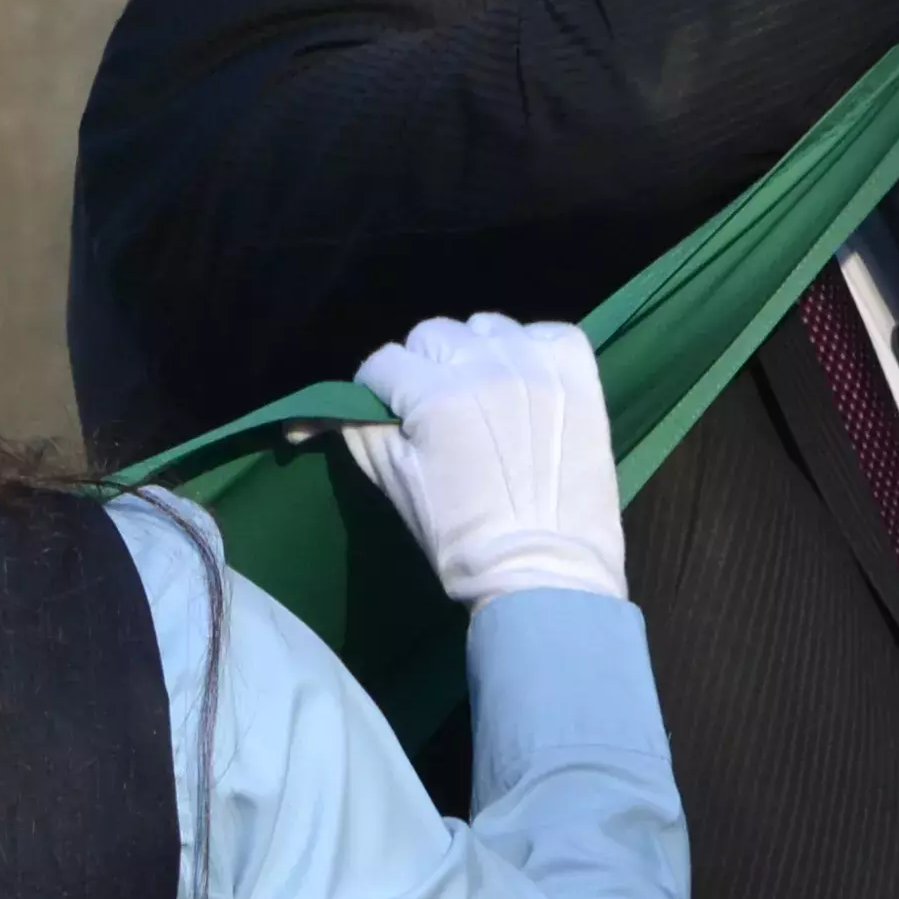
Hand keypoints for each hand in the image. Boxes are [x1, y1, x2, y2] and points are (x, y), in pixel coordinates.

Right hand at [338, 314, 628, 605]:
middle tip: (435, 409)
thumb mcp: (393, 482)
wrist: (541, 570)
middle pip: (433, 334)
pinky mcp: (579, 379)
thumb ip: (357, 430)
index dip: (377, 389)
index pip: (383, 362)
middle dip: (424, 367)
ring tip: (484, 393)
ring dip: (478, 353)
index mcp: (434, 396)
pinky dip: (533, 351)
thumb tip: (319, 411)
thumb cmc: (459, 536)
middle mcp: (485, 368)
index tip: (387, 413)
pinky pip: (548, 333)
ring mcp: (537, 369)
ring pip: (489, 327)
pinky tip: (527, 382)